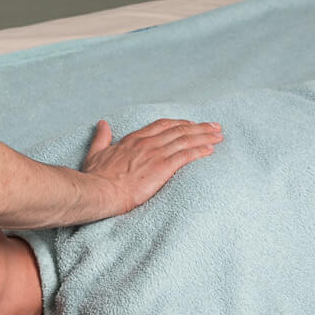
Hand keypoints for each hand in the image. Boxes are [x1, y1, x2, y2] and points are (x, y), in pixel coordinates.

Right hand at [81, 117, 222, 215]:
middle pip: (179, 129)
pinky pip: (186, 155)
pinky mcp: (162, 167)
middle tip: (214, 126)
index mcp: (134, 139)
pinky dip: (200, 150)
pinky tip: (210, 150)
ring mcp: (156, 154)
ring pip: (185, 139)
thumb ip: (102, 137)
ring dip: (204, 136)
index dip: (179, 123)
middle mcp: (148, 143)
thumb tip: (103, 123)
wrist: (100, 191)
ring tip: (218, 136)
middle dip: (199, 127)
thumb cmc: (97, 177)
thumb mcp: (96, 152)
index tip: (191, 123)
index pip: (162, 125)